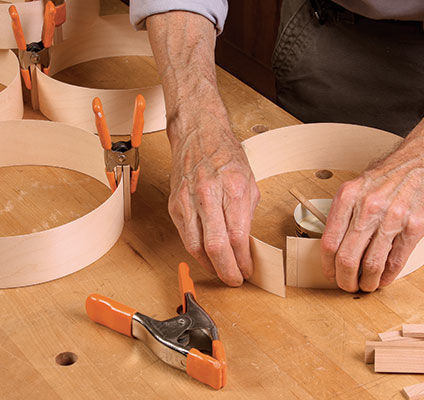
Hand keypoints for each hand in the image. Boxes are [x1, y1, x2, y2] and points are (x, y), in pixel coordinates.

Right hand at [167, 108, 259, 285]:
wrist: (198, 134)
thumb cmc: (225, 154)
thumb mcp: (249, 181)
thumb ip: (247, 213)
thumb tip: (246, 243)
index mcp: (232, 188)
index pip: (237, 236)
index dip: (242, 261)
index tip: (247, 271)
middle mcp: (207, 194)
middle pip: (215, 246)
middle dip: (226, 270)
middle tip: (234, 280)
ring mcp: (187, 200)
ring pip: (195, 246)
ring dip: (209, 265)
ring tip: (221, 272)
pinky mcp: (174, 204)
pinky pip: (185, 236)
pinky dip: (196, 252)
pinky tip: (206, 257)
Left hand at [320, 142, 423, 291]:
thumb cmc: (389, 176)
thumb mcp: (358, 186)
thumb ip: (344, 213)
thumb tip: (332, 247)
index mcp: (348, 197)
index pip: (329, 242)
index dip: (327, 265)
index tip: (329, 274)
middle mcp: (368, 208)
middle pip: (347, 258)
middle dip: (344, 279)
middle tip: (347, 286)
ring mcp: (393, 218)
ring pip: (371, 265)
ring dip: (366, 282)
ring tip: (365, 286)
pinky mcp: (415, 228)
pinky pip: (396, 261)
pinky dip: (387, 276)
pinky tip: (383, 279)